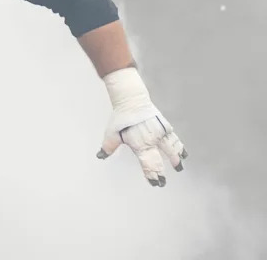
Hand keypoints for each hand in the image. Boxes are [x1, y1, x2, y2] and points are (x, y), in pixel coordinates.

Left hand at [96, 68, 187, 186]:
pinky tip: (183, 152)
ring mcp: (160, 133)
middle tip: (163, 181)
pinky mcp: (165, 126)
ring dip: (176, 158)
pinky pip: (174, 138)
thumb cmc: (120, 117)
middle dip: (161, 172)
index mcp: (139, 144)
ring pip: (171, 149)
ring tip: (179, 166)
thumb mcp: (111, 133)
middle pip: (160, 160)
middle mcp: (152, 140)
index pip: (148, 164)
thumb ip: (108, 146)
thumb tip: (100, 156)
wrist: (131, 100)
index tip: (156, 183)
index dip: (152, 175)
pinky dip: (179, 146)